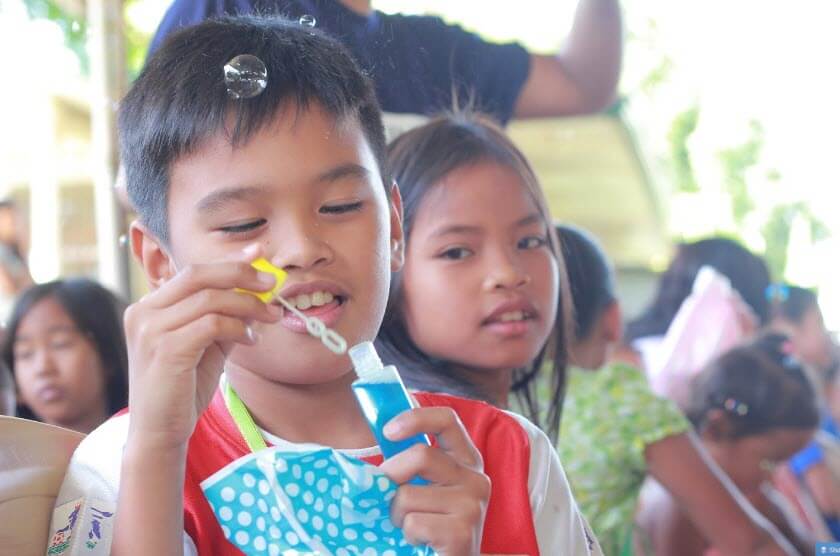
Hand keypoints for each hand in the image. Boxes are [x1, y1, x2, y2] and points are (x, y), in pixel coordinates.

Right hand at [123, 253, 280, 449]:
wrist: (159, 432)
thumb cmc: (182, 388)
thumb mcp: (207, 344)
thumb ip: (225, 316)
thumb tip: (257, 291)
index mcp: (149, 306)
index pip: (193, 271)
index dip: (228, 261)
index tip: (258, 254)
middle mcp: (143, 312)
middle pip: (198, 275)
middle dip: (240, 274)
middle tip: (271, 284)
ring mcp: (150, 330)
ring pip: (209, 298)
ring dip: (247, 305)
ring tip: (269, 318)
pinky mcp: (165, 349)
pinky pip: (211, 324)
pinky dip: (238, 327)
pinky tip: (250, 340)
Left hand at [380, 407, 490, 555]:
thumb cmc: (433, 524)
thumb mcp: (426, 487)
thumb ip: (411, 464)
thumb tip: (379, 441)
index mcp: (467, 461)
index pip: (447, 421)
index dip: (416, 418)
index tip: (388, 431)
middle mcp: (476, 479)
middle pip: (420, 455)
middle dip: (390, 476)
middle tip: (386, 497)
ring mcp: (472, 506)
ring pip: (407, 494)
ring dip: (396, 514)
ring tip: (411, 526)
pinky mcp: (462, 533)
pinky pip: (412, 522)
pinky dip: (407, 534)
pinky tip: (421, 542)